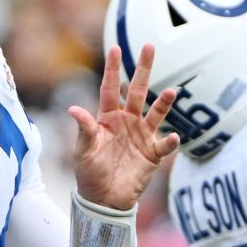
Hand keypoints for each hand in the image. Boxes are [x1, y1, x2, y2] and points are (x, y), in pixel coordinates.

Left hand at [70, 45, 178, 210]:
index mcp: (108, 118)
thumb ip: (84, 129)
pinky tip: (173, 137)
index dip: (113, 69)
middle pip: (137, 91)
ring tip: (172, 92)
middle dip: (143, 70)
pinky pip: (164, 145)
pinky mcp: (152, 154)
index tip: (115, 48)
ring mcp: (142, 136)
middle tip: (149, 46)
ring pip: (155, 114)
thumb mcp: (83, 150)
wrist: (104, 200)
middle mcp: (127, 122)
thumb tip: (73, 109)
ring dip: (163, 104)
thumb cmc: (90, 172)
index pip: (110, 88)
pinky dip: (170, 141)